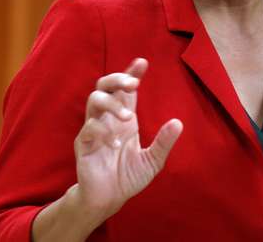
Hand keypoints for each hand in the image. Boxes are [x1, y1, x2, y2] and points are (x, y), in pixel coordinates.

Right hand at [73, 58, 182, 217]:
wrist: (108, 199)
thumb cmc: (128, 176)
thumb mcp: (152, 161)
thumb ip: (163, 142)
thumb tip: (178, 122)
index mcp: (125, 118)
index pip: (126, 90)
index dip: (131, 74)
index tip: (142, 63)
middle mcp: (108, 119)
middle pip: (105, 85)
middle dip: (118, 79)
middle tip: (133, 84)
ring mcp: (94, 129)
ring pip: (94, 100)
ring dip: (111, 104)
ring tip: (128, 117)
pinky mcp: (84, 144)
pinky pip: (88, 128)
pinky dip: (102, 132)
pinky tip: (114, 144)